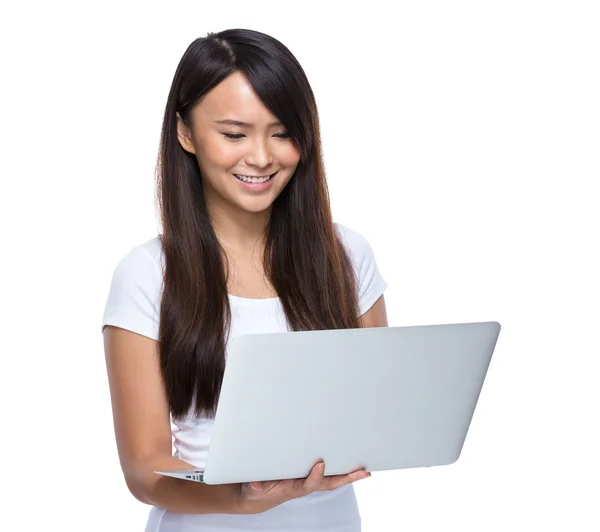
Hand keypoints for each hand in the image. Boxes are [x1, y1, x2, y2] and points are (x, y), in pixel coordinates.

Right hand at [238, 462, 369, 513]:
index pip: (308, 484)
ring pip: (333, 479)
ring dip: (349, 475)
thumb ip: (255, 486)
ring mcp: (309, 481)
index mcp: (293, 488)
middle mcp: (305, 485)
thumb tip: (255, 484)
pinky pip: (328, 474)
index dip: (315, 476)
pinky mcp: (309, 475)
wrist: (260, 495)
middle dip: (347, 479)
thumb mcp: (253, 487)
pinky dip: (341, 470)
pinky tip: (352, 464)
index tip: (321, 464)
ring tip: (365, 469)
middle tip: (363, 472)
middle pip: (330, 484)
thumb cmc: (258, 488)